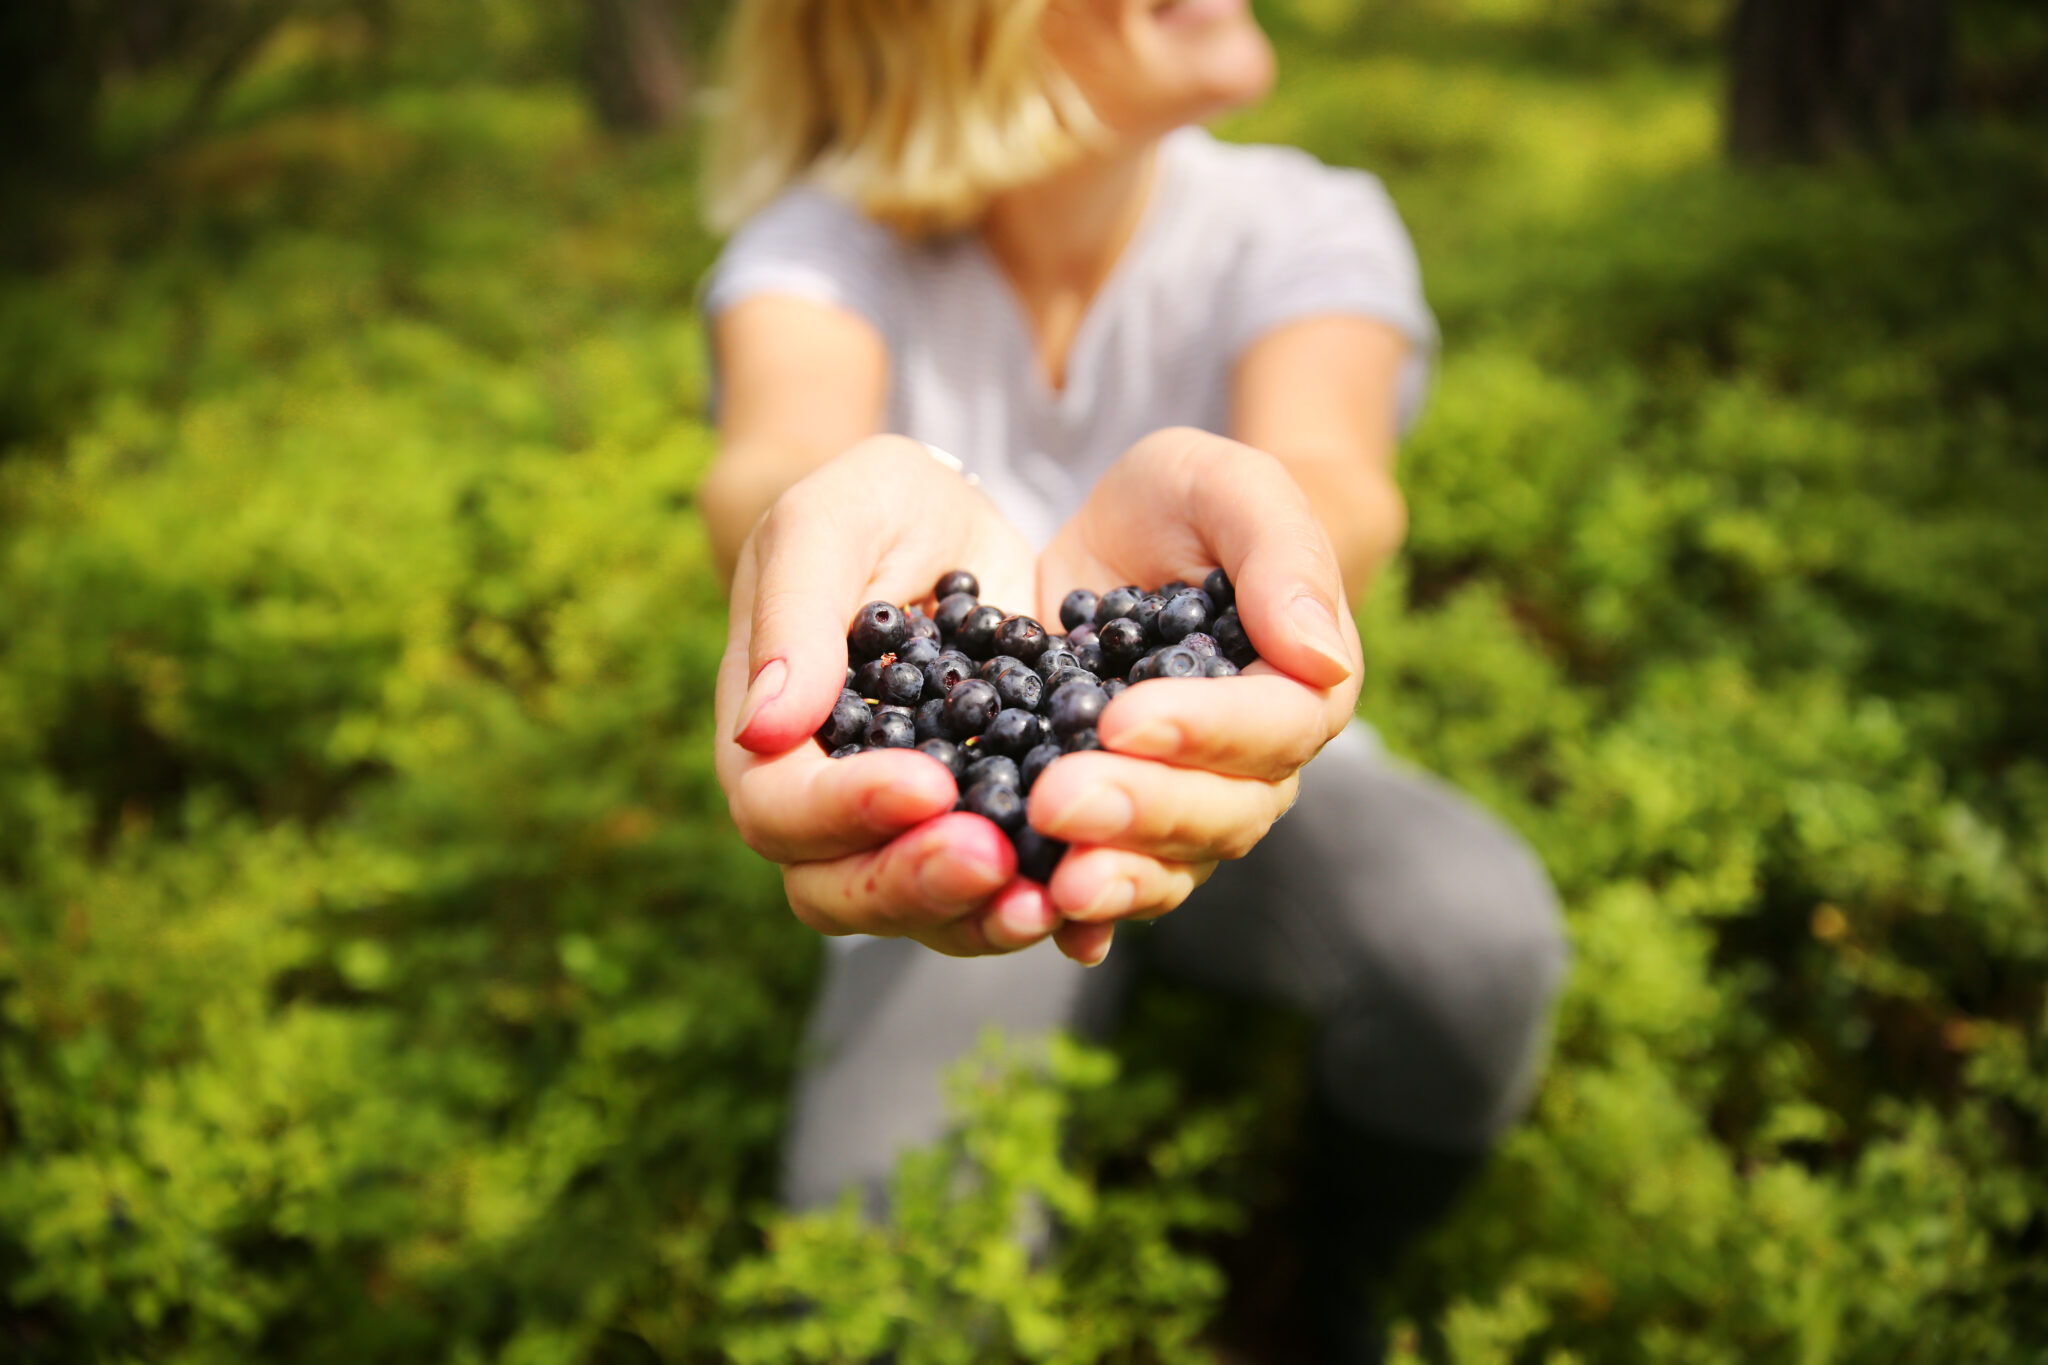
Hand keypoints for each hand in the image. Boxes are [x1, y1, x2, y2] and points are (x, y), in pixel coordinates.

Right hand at [715, 436, 1061, 955]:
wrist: (958, 520)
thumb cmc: (875, 508)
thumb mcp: (830, 522)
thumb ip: (794, 614)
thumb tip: (762, 727)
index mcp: (766, 734)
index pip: (776, 805)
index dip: (844, 808)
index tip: (926, 782)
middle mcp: (823, 801)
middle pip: (835, 888)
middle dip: (912, 881)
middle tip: (992, 857)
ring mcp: (900, 829)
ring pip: (916, 913)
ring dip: (978, 916)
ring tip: (1047, 899)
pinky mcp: (979, 830)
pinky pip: (993, 897)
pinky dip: (1036, 905)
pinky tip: (1084, 897)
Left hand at [1031, 427, 1365, 964]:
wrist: (1117, 537)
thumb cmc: (1185, 501)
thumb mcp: (1226, 486)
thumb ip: (1282, 552)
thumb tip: (1319, 656)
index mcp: (1304, 682)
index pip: (1275, 725)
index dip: (1204, 730)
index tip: (1123, 718)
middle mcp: (1258, 761)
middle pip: (1224, 812)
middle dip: (1143, 809)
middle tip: (1059, 798)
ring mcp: (1192, 801)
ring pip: (1174, 861)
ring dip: (1117, 875)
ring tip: (1054, 881)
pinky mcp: (1125, 821)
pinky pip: (1119, 881)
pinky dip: (1088, 916)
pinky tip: (1051, 928)